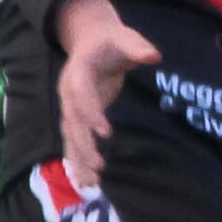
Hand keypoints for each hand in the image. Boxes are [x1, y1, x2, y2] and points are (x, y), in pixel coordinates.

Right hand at [54, 0, 159, 189]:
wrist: (91, 40)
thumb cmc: (111, 41)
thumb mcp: (125, 37)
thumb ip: (138, 47)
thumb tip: (153, 55)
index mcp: (78, 71)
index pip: (81, 94)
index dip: (91, 113)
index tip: (106, 132)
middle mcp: (68, 91)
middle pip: (72, 121)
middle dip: (83, 144)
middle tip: (99, 165)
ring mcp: (69, 106)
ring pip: (70, 135)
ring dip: (78, 159)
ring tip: (90, 183)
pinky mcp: (75, 117)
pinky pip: (74, 140)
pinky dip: (78, 160)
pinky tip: (86, 181)